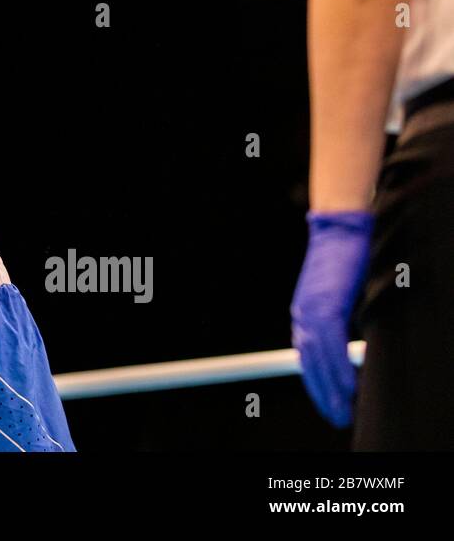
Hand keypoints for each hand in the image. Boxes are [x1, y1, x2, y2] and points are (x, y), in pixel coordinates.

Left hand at [290, 210, 372, 426]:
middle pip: (309, 363)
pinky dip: (338, 366)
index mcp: (302, 315)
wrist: (338, 232)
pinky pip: (331, 344)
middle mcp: (302, 315)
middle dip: (321, 393)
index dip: (315, 383)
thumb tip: (341, 342)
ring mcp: (311, 310)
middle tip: (335, 418)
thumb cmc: (339, 263)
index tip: (326, 404)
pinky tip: (347, 385)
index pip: (305, 357)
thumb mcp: (334, 297)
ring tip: (343, 410)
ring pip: (319, 358)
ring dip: (331, 387)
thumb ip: (333, 320)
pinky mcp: (326, 304)